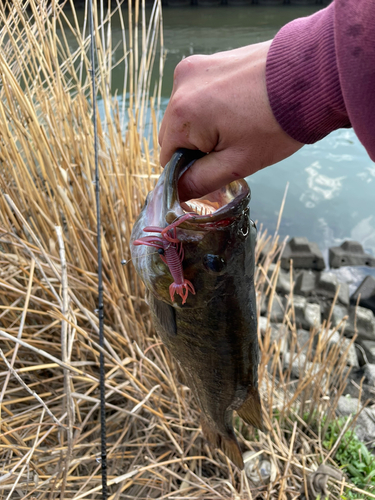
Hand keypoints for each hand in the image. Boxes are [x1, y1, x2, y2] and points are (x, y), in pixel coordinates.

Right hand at [159, 41, 302, 201]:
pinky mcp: (210, 60)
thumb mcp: (236, 163)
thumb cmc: (275, 124)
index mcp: (182, 112)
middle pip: (174, 133)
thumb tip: (175, 193)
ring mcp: (196, 67)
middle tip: (232, 148)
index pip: (167, 156)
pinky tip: (239, 110)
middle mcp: (181, 84)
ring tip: (239, 127)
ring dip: (204, 128)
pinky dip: (212, 108)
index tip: (216, 168)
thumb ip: (199, 181)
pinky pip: (199, 95)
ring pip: (187, 114)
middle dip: (196, 147)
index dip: (188, 170)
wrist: (313, 77)